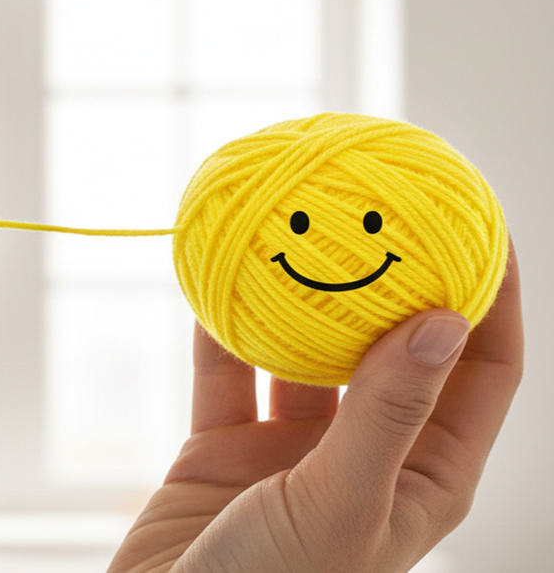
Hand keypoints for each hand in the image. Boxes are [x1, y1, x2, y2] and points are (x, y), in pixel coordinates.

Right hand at [108, 235, 522, 572]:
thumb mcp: (340, 503)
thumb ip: (387, 414)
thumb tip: (443, 320)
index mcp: (422, 477)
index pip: (483, 374)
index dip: (494, 298)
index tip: (481, 224)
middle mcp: (366, 453)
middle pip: (396, 348)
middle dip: (396, 280)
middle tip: (388, 205)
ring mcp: (293, 449)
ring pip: (306, 353)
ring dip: (302, 298)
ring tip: (299, 229)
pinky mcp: (225, 446)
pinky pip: (227, 372)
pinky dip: (220, 327)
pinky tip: (216, 277)